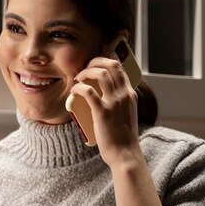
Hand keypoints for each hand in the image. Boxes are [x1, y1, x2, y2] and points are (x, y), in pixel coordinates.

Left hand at [71, 48, 141, 165]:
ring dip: (87, 71)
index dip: (107, 54)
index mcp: (130, 93)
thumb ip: (119, 101)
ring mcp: (115, 103)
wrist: (125, 154)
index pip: (120, 66)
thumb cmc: (122, 137)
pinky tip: (74, 90)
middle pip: (111, 64)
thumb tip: (102, 93)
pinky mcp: (103, 112)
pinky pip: (89, 91)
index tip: (97, 51)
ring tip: (79, 78)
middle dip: (95, 59)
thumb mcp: (126, 113)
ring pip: (101, 74)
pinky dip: (79, 87)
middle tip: (84, 67)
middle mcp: (124, 94)